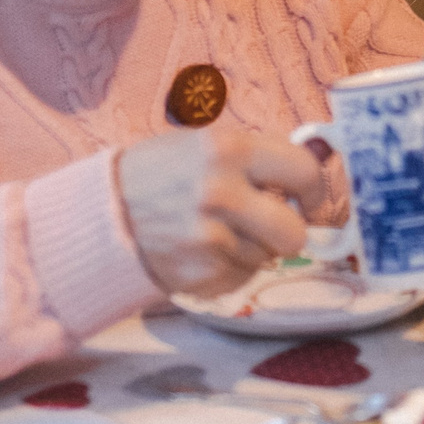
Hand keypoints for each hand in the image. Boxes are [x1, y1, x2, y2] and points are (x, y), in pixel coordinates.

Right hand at [116, 129, 325, 297]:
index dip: (316, 191)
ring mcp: (209, 238)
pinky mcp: (199, 274)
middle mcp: (221, 193)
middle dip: (288, 232)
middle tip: (270, 226)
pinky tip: (200, 251)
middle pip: (294, 232)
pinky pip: (241, 278)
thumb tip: (320, 163)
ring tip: (215, 231)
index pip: (304, 171)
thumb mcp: (208, 145)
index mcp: (229, 149)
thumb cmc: (163, 173)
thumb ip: (259, 158)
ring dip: (251, 248)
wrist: (104, 211)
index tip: (311, 201)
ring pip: (266, 258)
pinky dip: (228, 268)